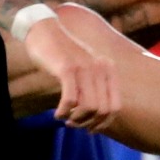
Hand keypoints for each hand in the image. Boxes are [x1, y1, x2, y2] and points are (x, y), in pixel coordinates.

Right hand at [22, 14, 120, 130]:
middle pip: (102, 110)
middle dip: (87, 123)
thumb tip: (98, 119)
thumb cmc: (63, 55)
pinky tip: (57, 114)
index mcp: (108, 69)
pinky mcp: (67, 68)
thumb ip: (95, 86)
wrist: (44, 31)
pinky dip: (64, 112)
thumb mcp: (86, 68)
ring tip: (66, 118)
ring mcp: (85, 67)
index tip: (89, 128)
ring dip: (76, 119)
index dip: (103, 123)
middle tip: (73, 124)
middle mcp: (100, 68)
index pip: (115, 107)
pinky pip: (71, 100)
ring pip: (89, 107)